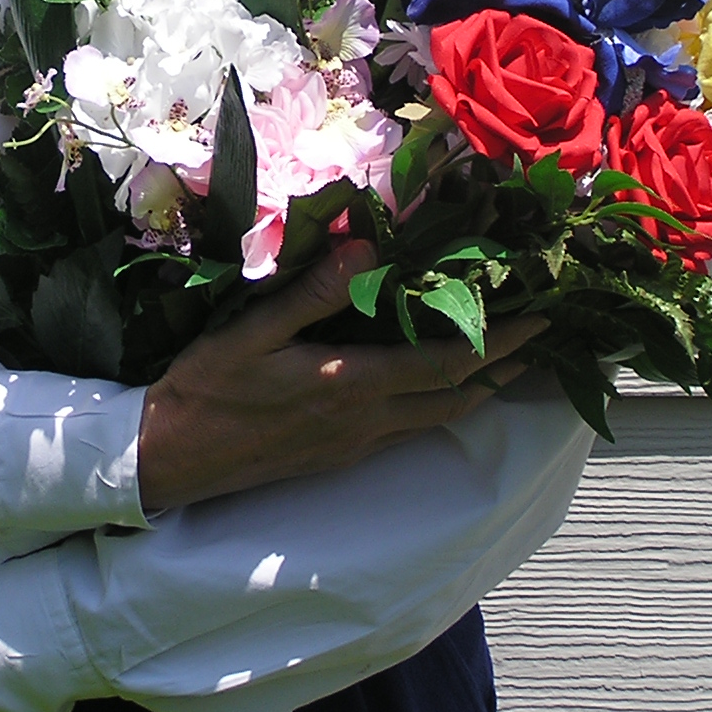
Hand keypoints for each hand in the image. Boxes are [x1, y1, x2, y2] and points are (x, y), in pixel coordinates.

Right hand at [137, 240, 544, 512]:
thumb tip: (367, 251)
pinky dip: (440, 408)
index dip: (499, 342)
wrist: (169, 460)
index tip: (539, 317)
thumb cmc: (206, 389)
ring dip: (478, 393)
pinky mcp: (338, 456)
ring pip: (436, 421)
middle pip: (456, 398)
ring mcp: (353, 444)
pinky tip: (437, 393)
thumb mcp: (251, 331)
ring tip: (507, 366)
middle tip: (542, 340)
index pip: (446, 363)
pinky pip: (408, 432)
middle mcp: (365, 422)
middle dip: (505, 369)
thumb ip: (312, 293)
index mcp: (350, 384)